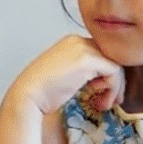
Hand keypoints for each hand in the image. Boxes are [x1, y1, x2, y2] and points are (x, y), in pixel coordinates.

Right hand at [9, 34, 124, 114]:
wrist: (28, 95)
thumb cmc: (41, 92)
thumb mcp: (65, 75)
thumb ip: (82, 72)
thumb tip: (102, 80)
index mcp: (71, 42)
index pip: (100, 53)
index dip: (105, 74)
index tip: (102, 92)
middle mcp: (78, 40)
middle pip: (110, 57)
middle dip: (114, 80)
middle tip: (111, 99)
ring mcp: (83, 48)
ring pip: (115, 64)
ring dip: (114, 87)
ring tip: (104, 103)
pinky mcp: (88, 60)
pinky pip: (114, 71)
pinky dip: (113, 89)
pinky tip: (102, 101)